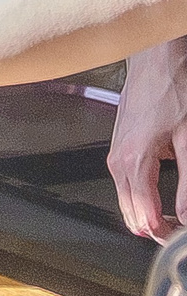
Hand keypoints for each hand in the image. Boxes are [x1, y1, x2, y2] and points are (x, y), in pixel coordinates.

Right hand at [111, 38, 186, 238]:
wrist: (155, 60)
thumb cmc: (172, 90)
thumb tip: (186, 216)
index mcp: (134, 161)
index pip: (145, 214)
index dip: (165, 232)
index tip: (181, 234)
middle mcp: (118, 160)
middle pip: (129, 213)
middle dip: (153, 228)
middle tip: (177, 231)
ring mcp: (115, 152)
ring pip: (124, 200)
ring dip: (144, 214)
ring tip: (170, 218)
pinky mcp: (118, 145)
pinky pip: (123, 183)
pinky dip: (138, 197)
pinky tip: (156, 195)